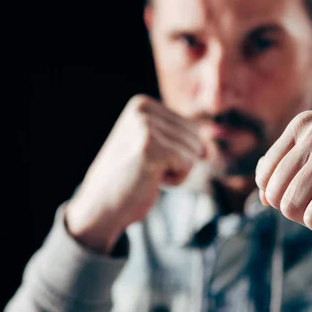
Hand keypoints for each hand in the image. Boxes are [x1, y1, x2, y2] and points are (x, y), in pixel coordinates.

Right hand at [65, 94, 203, 253]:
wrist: (100, 207)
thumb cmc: (131, 179)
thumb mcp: (156, 148)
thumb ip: (184, 140)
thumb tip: (211, 150)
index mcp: (142, 104)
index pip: (191, 125)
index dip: (178, 151)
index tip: (148, 159)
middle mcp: (142, 110)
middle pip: (195, 135)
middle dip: (180, 160)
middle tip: (149, 169)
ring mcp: (145, 127)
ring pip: (194, 150)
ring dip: (178, 170)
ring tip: (148, 174)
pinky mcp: (151, 148)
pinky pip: (189, 163)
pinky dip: (177, 179)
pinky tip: (152, 180)